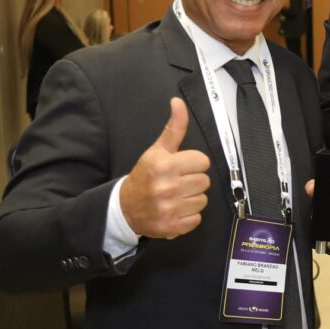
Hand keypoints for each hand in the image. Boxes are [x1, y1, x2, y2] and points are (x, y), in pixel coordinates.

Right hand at [119, 97, 210, 238]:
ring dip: (191, 199)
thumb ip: (174, 127)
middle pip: (204, 181)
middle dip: (193, 181)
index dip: (193, 164)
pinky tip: (174, 210)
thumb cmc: (146, 175)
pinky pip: (197, 219)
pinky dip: (188, 216)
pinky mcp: (172, 227)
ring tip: (175, 196)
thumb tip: (178, 102)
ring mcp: (170, 208)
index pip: (202, 161)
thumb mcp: (158, 150)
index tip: (180, 167)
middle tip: (177, 182)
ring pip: (202, 200)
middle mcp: (167, 187)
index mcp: (165, 165)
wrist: (125, 207)